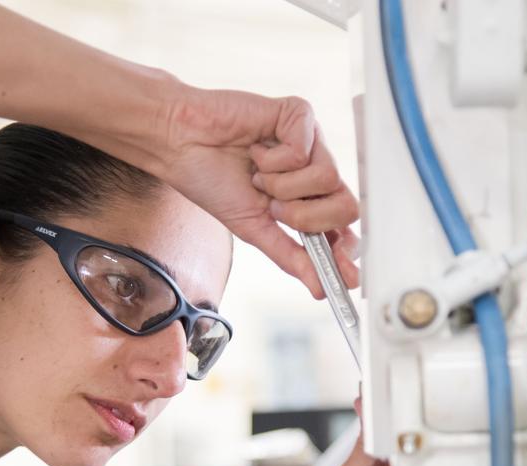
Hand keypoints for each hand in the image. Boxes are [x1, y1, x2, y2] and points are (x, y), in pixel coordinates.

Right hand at [160, 86, 359, 296]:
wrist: (180, 144)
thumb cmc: (212, 180)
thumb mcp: (254, 229)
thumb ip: (290, 257)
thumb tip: (320, 290)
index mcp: (309, 199)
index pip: (345, 229)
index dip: (346, 252)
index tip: (344, 275)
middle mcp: (316, 169)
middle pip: (347, 206)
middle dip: (307, 216)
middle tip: (273, 208)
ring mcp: (312, 141)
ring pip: (328, 178)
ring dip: (282, 185)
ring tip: (257, 174)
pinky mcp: (300, 114)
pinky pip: (304, 149)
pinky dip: (272, 159)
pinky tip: (255, 148)